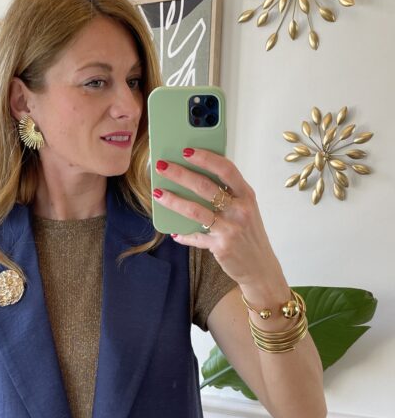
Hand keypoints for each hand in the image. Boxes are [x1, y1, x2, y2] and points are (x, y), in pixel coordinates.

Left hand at [153, 149, 283, 289]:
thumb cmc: (249, 235)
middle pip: (206, 186)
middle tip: (162, 166)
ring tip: (158, 194)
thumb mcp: (246, 210)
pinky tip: (174, 233)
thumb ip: (228, 195)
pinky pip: (196, 237)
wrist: (260, 267)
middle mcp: (240, 209)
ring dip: (174, 201)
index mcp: (246, 195)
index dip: (205, 158)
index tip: (186, 150)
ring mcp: (231, 228)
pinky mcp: (221, 246)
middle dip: (181, 174)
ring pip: (196, 210)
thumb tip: (195, 180)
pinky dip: (183, 235)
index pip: (226, 169)